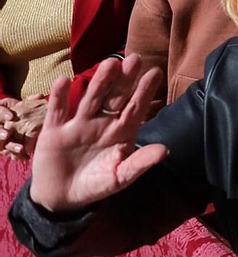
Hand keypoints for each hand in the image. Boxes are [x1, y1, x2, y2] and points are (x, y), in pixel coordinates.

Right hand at [0, 95, 48, 159]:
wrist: (18, 131)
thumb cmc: (18, 115)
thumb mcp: (20, 107)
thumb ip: (28, 102)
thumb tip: (39, 96)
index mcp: (0, 114)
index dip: (3, 114)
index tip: (11, 117)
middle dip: (0, 133)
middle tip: (7, 135)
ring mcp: (0, 139)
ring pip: (1, 145)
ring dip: (10, 147)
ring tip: (20, 149)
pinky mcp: (4, 149)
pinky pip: (8, 154)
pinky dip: (17, 156)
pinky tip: (26, 157)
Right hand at [31, 57, 167, 212]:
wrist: (62, 197)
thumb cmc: (96, 184)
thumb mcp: (119, 177)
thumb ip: (139, 163)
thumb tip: (165, 150)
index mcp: (121, 132)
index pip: (135, 108)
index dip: (144, 92)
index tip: (155, 73)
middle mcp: (101, 123)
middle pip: (115, 98)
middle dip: (124, 80)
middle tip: (135, 59)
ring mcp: (78, 125)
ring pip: (90, 99)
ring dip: (99, 82)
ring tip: (109, 64)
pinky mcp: (54, 131)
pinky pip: (58, 111)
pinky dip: (59, 97)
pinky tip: (63, 80)